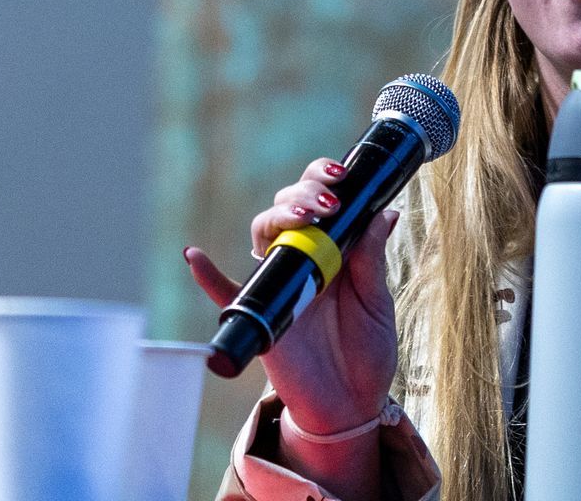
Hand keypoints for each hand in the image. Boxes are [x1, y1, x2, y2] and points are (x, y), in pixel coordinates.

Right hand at [185, 158, 400, 435]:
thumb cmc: (367, 351)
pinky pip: (226, 291)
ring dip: (276, 218)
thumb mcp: (377, 302)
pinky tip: (195, 256)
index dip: (323, 179)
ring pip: (263, 236)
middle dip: (303, 194)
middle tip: (327, 204)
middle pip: (289, 209)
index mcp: (334, 250)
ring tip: (300, 218)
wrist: (351, 404)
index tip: (340, 176)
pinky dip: (207, 275)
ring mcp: (280, 283)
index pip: (321, 201)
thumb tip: (385, 211)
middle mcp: (304, 259)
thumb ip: (374, 259)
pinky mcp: (261, 314)